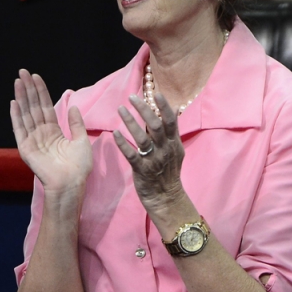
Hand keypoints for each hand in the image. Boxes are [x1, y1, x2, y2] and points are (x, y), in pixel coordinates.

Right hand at [11, 70, 92, 193]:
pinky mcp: (26, 148)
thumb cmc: (78, 167)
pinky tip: (14, 102)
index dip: (41, 92)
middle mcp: (41, 133)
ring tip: (18, 81)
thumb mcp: (81, 141)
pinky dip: (16, 116)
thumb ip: (76, 124)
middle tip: (23, 72)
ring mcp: (32, 140)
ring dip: (22, 97)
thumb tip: (74, 107)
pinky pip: (20, 129)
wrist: (71, 183)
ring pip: (26, 114)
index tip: (36, 77)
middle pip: (33, 107)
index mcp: (54, 132)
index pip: (45, 107)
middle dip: (29, 89)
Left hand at [112, 92, 185, 212]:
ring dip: (131, 122)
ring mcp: (154, 160)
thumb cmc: (169, 172)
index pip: (171, 121)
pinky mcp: (142, 170)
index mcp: (174, 143)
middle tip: (132, 97)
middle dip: (144, 110)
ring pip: (142, 138)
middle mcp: (165, 149)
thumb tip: (175, 109)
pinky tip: (114, 133)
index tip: (155, 93)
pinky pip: (131, 155)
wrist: (166, 197)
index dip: (164, 107)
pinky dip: (123, 143)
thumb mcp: (176, 150)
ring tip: (121, 109)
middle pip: (156, 126)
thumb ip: (173, 130)